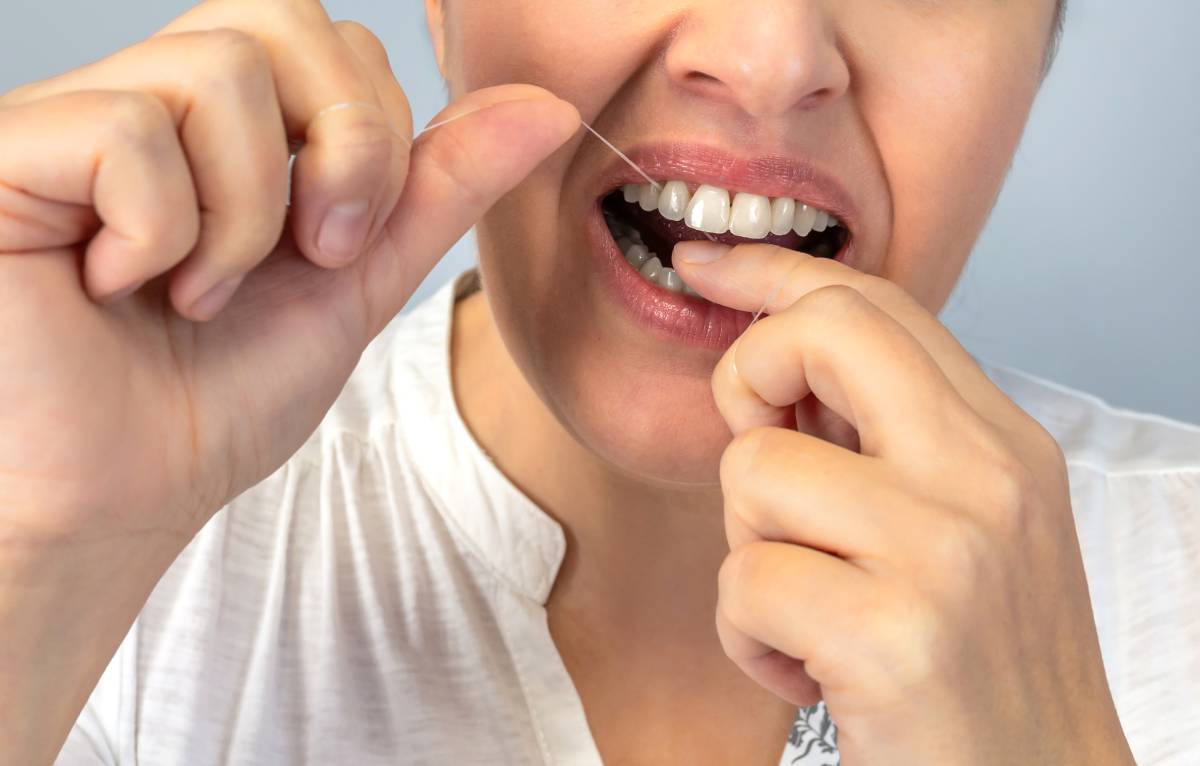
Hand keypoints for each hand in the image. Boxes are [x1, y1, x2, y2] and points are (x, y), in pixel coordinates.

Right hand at [0, 0, 577, 541]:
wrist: (119, 501)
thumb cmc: (218, 396)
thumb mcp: (358, 280)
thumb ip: (439, 187)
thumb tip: (546, 107)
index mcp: (225, 123)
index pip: (334, 39)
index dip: (372, 137)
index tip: (337, 246)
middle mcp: (146, 97)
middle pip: (283, 15)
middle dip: (340, 152)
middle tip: (308, 252)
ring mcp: (72, 118)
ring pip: (218, 71)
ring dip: (247, 215)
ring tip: (198, 290)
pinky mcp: (7, 152)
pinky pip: (128, 131)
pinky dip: (162, 234)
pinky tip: (118, 286)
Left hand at [673, 242, 1135, 764]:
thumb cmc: (977, 668)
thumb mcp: (964, 527)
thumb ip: (889, 439)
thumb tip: (775, 361)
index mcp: (1001, 442)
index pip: (876, 305)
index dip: (776, 272)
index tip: (709, 263)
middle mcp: (986, 477)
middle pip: (823, 329)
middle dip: (750, 374)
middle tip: (762, 454)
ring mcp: (946, 552)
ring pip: (754, 470)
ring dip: (752, 550)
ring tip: (811, 609)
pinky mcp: (893, 636)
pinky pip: (744, 581)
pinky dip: (750, 637)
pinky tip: (812, 672)